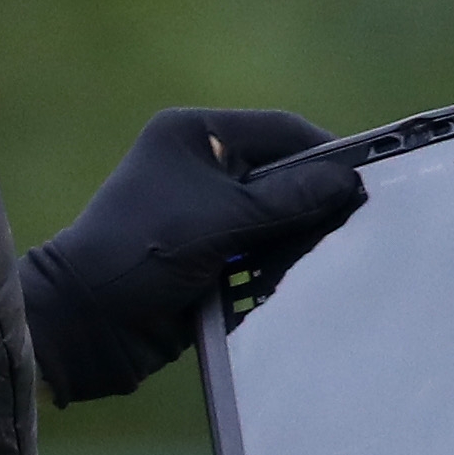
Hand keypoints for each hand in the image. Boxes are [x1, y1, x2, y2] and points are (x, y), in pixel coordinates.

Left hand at [19, 107, 367, 403]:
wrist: (83, 324)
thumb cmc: (139, 252)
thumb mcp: (222, 218)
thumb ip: (289, 198)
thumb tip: (349, 181)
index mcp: (193, 135)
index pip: (280, 130)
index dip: (327, 153)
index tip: (370, 180)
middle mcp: (199, 168)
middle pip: (282, 175)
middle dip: (317, 200)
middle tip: (365, 222)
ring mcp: (202, 215)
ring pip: (275, 219)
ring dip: (301, 238)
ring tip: (341, 254)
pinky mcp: (206, 258)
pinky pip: (259, 254)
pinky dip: (280, 266)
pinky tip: (310, 279)